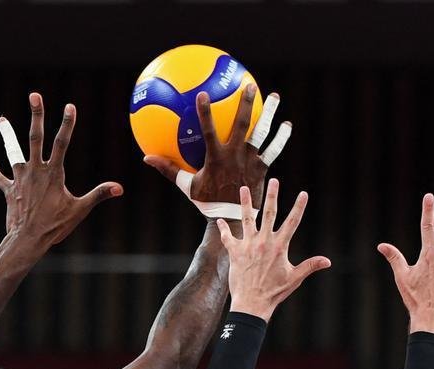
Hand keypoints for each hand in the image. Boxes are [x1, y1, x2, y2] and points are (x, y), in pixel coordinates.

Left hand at [0, 92, 121, 247]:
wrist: (28, 239)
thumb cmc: (55, 225)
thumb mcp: (80, 210)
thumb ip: (98, 195)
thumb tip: (119, 188)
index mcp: (53, 173)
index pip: (62, 143)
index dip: (67, 124)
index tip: (70, 106)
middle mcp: (35, 170)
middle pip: (35, 137)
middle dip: (37, 115)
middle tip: (35, 95)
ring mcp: (20, 179)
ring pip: (13, 151)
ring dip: (7, 134)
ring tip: (1, 119)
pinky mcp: (10, 190)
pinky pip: (2, 179)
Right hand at [144, 85, 290, 213]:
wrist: (231, 218)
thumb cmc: (207, 201)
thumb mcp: (187, 186)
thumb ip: (169, 169)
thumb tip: (146, 158)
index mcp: (216, 157)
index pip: (208, 130)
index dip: (205, 112)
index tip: (203, 93)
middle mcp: (235, 155)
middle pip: (242, 125)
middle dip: (245, 103)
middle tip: (249, 85)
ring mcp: (250, 161)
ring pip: (262, 134)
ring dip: (269, 114)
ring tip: (275, 96)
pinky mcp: (262, 168)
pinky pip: (273, 150)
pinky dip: (281, 138)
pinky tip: (287, 125)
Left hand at [216, 179, 330, 320]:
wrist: (252, 304)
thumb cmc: (274, 292)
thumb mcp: (295, 278)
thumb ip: (310, 266)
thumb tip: (328, 261)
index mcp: (279, 246)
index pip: (292, 222)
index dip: (299, 207)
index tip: (303, 193)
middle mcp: (263, 242)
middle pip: (269, 213)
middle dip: (272, 196)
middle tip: (274, 180)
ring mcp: (248, 245)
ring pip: (246, 219)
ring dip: (245, 203)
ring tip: (243, 188)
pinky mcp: (235, 252)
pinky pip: (227, 237)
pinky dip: (224, 229)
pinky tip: (220, 220)